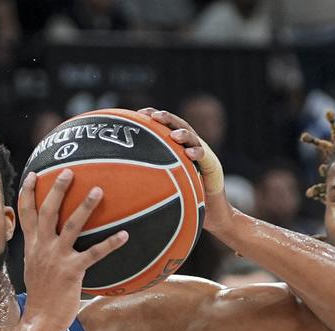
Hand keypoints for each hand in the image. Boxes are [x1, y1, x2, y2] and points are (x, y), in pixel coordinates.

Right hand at [17, 170, 126, 325]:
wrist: (40, 319)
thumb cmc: (42, 295)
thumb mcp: (35, 267)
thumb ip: (41, 250)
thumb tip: (50, 240)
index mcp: (33, 245)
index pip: (26, 213)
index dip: (28, 192)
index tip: (33, 174)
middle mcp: (43, 247)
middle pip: (48, 211)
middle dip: (57, 189)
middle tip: (69, 171)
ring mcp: (57, 258)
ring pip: (71, 226)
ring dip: (85, 207)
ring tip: (98, 190)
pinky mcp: (73, 271)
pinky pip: (94, 254)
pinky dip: (110, 243)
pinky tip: (124, 235)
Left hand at [138, 108, 232, 231]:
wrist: (213, 214)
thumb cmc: (185, 202)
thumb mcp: (163, 187)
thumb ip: (150, 178)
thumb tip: (121, 178)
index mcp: (178, 148)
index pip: (165, 127)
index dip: (153, 117)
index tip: (139, 113)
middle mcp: (190, 147)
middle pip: (179, 126)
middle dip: (167, 118)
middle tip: (154, 116)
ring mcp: (203, 155)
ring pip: (194, 138)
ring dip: (184, 134)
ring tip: (174, 135)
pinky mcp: (213, 166)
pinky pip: (206, 157)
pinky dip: (198, 153)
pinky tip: (190, 154)